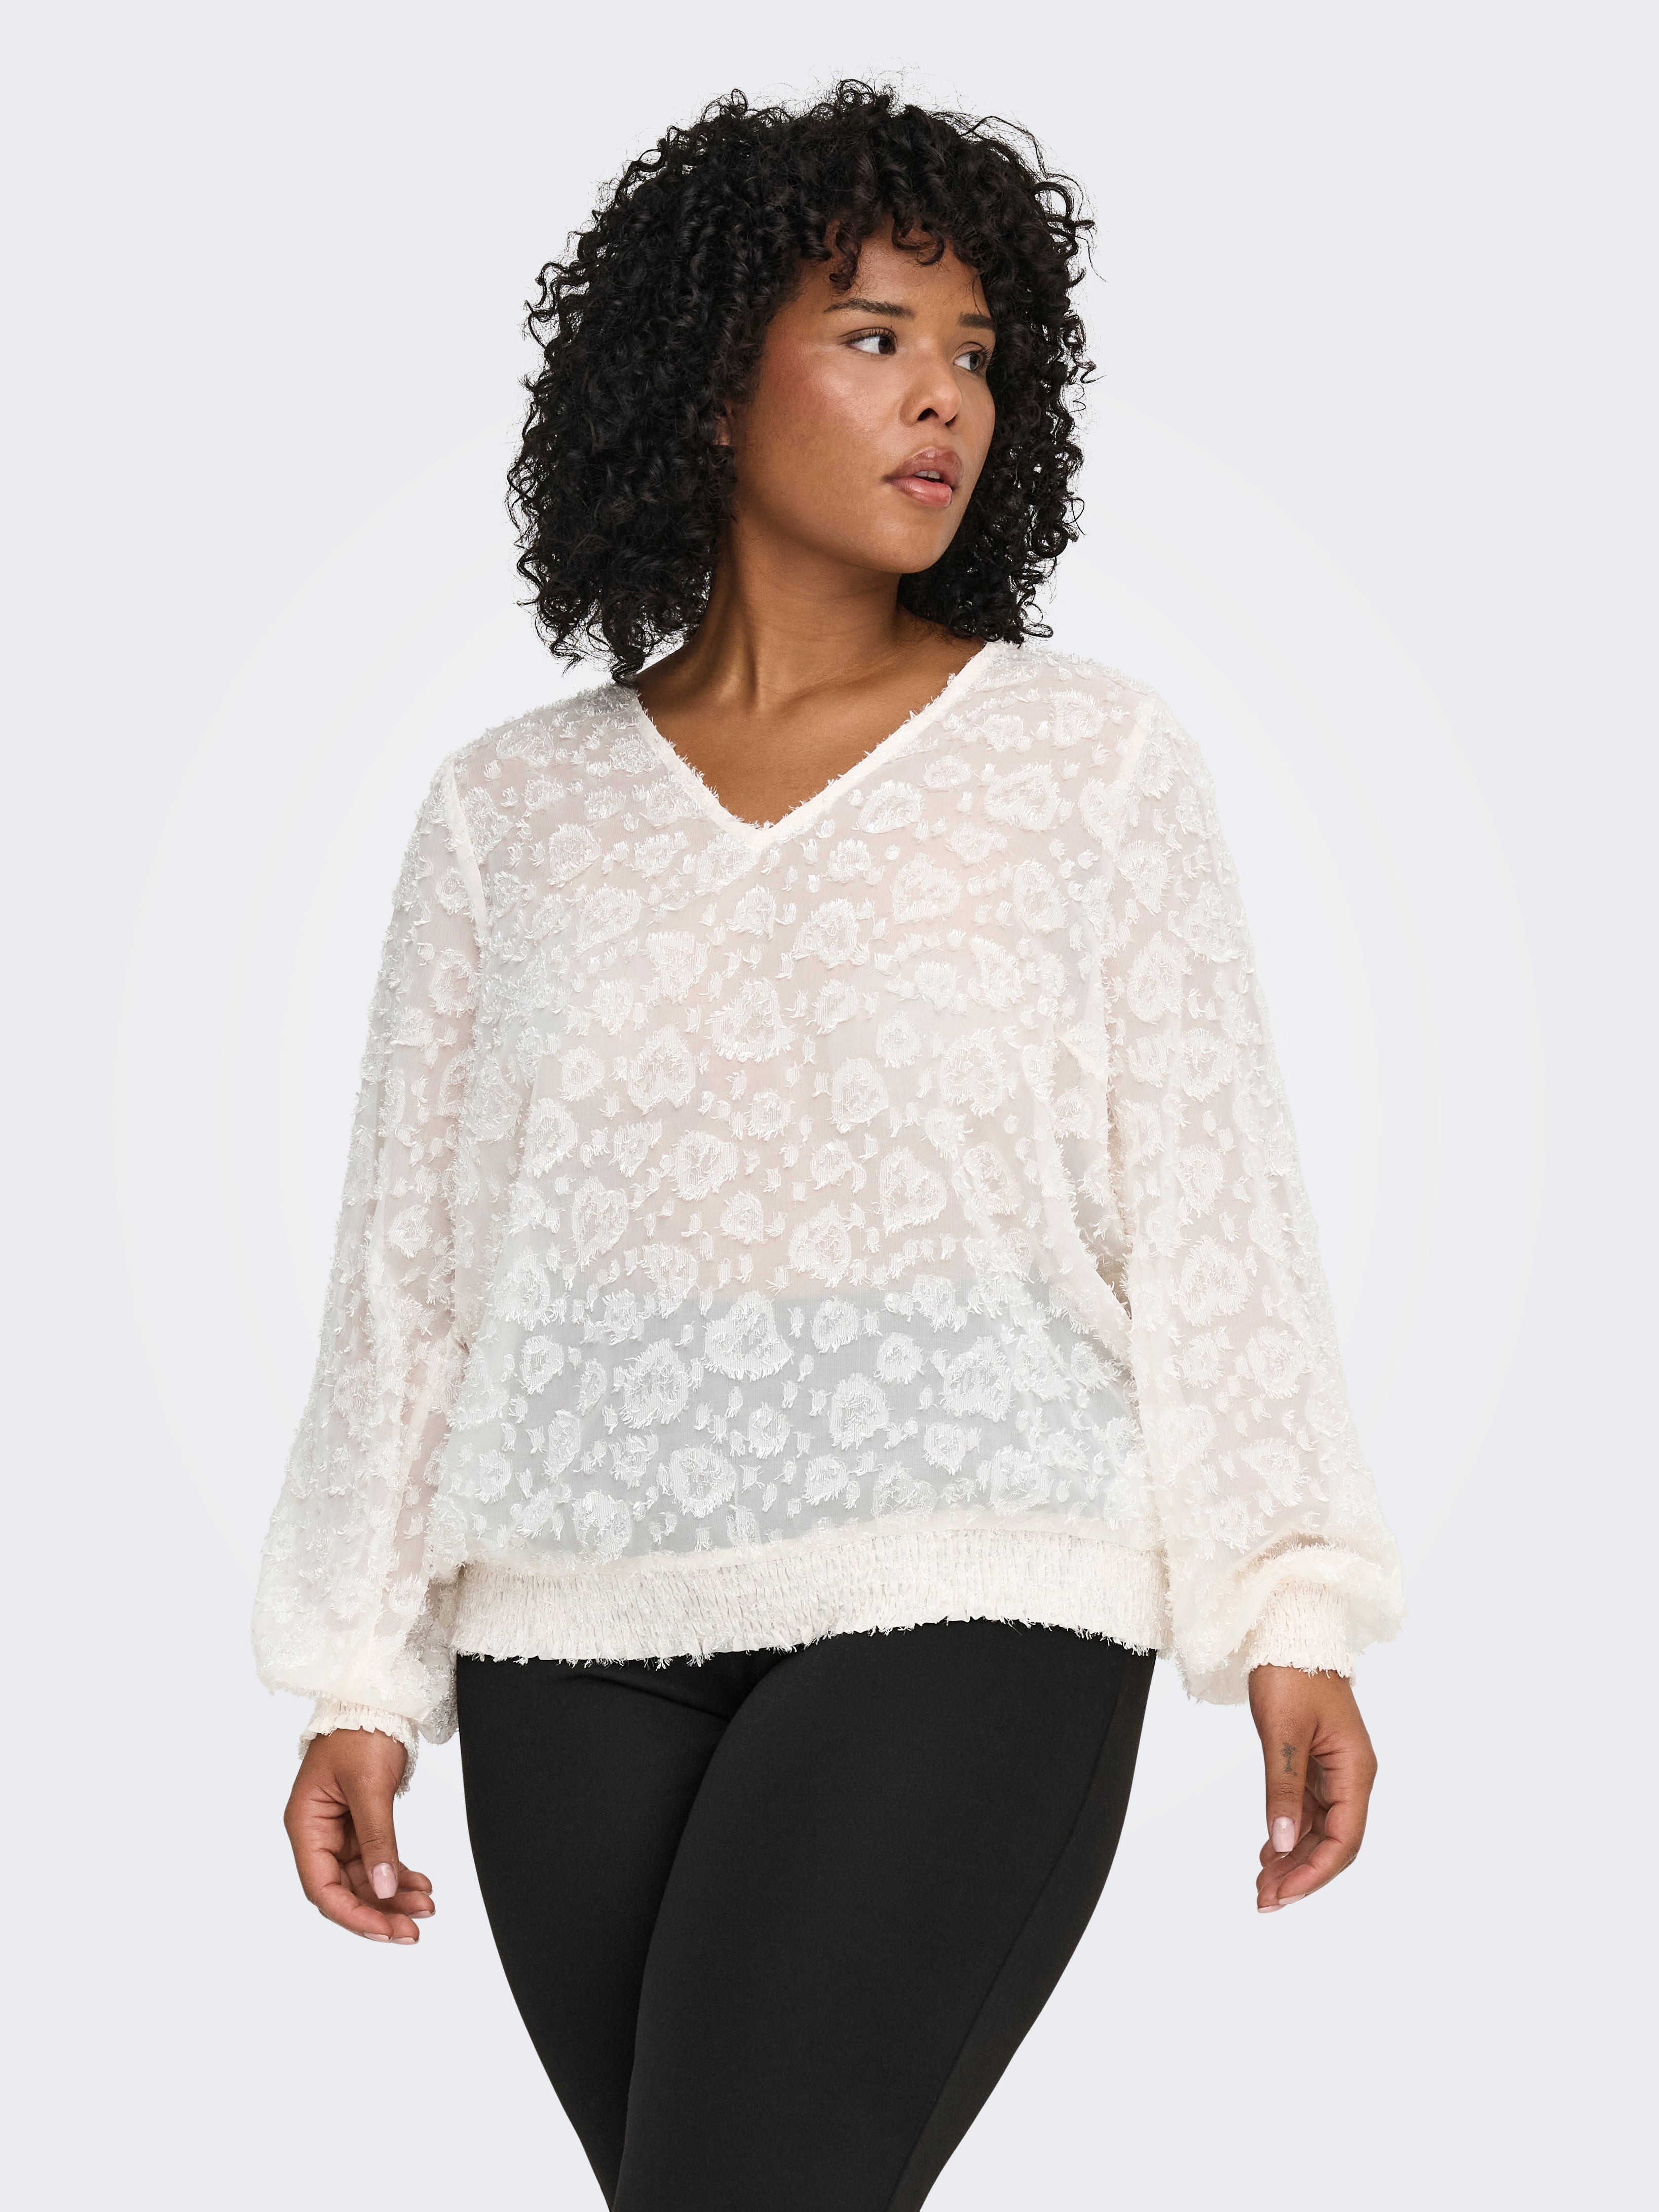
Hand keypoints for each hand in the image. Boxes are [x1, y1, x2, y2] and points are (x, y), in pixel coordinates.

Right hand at [284, 1729, 434, 1942]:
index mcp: (305, 1825)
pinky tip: (421, 1885)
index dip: (353, 1915)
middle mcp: (317, 1832)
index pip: (322, 1887)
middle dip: (379, 1911)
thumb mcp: (370, 1786)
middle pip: (344, 1889)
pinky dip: (397, 1874)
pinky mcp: (360, 1823)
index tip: (388, 1931)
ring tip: (428, 1906)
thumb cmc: (362, 1733)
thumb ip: (377, 1839)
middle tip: (415, 1929)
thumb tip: (382, 1889)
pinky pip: (376, 1860)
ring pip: (364, 1879)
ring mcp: (339, 1829)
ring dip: (393, 1896)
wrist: (377, 1697)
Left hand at [1248, 1665, 1376, 1911]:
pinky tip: (1267, 1853)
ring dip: (1292, 1859)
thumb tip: (1281, 1843)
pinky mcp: (1315, 1765)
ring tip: (1260, 1886)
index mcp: (1355, 1769)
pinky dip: (1288, 1834)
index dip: (1314, 1872)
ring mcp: (1334, 1771)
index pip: (1344, 1838)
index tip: (1281, 1894)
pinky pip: (1306, 1811)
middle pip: (1334, 1841)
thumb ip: (1283, 1790)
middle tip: (1263, 1901)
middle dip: (1301, 1874)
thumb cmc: (1290, 1673)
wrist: (1288, 1631)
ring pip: (1319, 1830)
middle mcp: (1351, 1775)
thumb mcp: (1282, 1733)